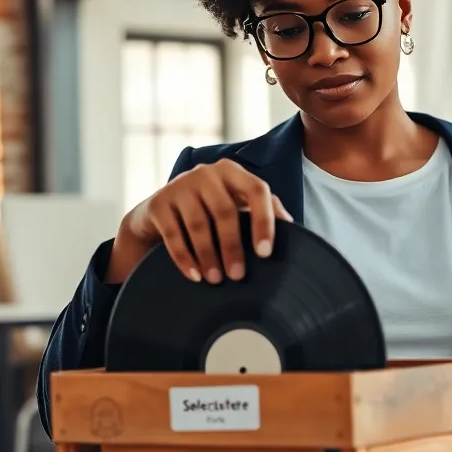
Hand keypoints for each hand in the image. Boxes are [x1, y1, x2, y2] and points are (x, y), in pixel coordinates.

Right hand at [108, 159, 292, 284]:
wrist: (159, 212)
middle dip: (233, 247)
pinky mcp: (159, 202)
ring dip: (209, 256)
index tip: (265, 253)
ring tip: (216, 280)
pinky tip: (195, 276)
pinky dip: (185, 258)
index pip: (257, 190)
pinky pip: (174, 234)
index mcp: (233, 172)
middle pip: (225, 211)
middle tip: (238, 276)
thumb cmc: (209, 210)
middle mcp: (206, 173)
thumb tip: (293, 226)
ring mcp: (180, 185)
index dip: (264, 221)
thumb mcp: (236, 204)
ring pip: (199, 224)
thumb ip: (265, 209)